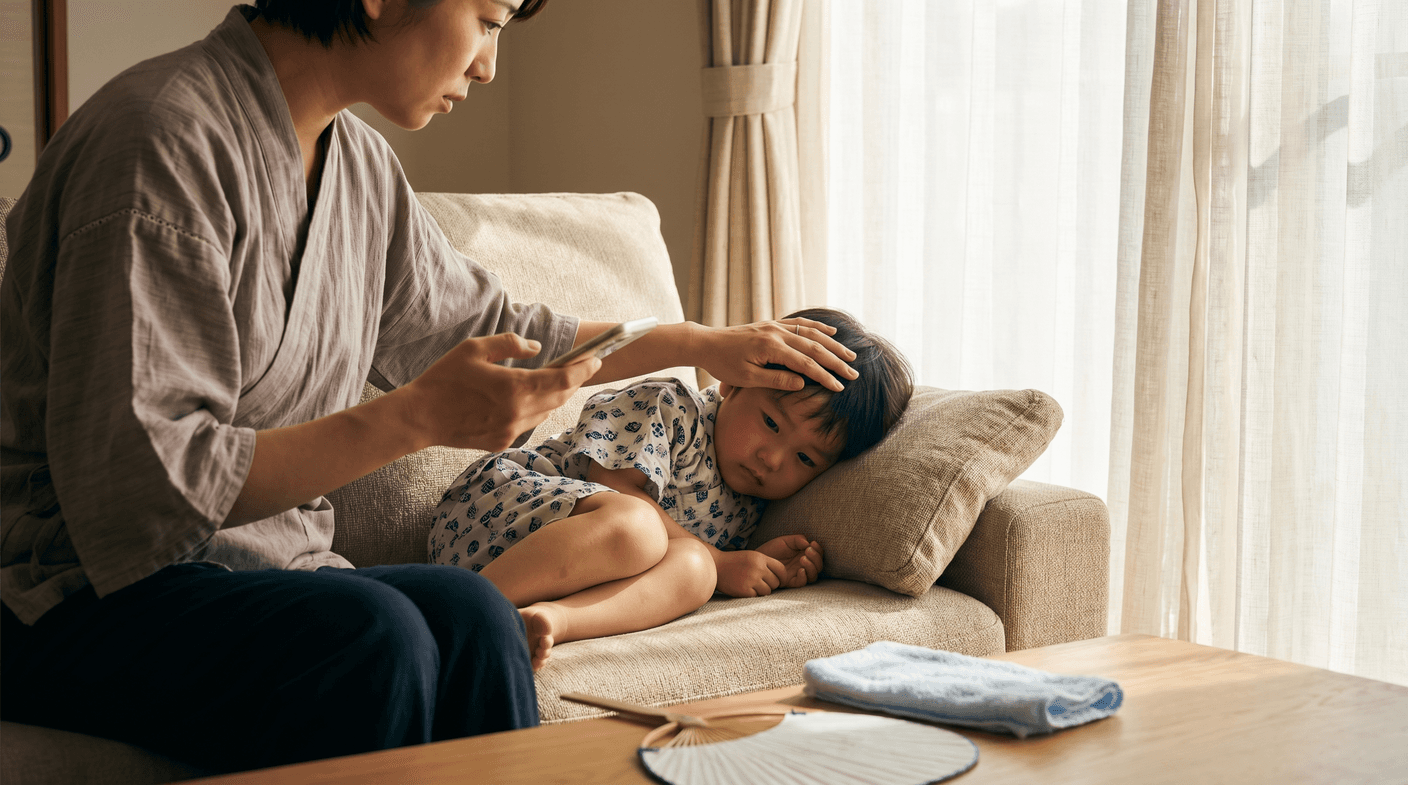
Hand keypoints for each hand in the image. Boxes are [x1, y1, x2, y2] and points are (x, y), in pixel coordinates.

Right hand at [398, 333, 600, 451]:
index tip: (596, 358)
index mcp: (514, 388)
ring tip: (553, 378)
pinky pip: (529, 422)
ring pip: (547, 411)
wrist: (419, 417)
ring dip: (554, 395)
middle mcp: (518, 413)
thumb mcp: (474, 348)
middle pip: (561, 397)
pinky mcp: (501, 441)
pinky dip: (534, 409)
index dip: (584, 369)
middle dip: (573, 380)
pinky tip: (525, 397)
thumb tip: (538, 348)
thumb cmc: (443, 379)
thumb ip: (510, 344)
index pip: (564, 380)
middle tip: (581, 365)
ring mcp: (510, 431)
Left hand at [696, 319, 858, 392]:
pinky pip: (801, 324)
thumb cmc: (724, 364)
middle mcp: (776, 333)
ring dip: (833, 345)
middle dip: (836, 361)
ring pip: (811, 334)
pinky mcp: (772, 324)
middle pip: (814, 347)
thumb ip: (775, 379)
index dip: (825, 376)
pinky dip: (818, 328)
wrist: (707, 343)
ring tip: (851, 355)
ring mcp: (775, 326)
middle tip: (854, 374)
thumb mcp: (746, 378)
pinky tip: (831, 334)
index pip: (806, 364)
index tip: (840, 387)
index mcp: (770, 348)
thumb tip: (802, 383)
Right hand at [713, 549, 787, 597]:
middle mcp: (758, 568)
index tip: (779, 580)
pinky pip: (757, 596)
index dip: (783, 577)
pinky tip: (745, 588)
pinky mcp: (745, 590)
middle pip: (776, 582)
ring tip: (752, 585)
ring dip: (762, 591)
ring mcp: (751, 580)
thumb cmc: (735, 562)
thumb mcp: (752, 557)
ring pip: (767, 591)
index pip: (781, 569)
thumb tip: (782, 578)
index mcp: (760, 558)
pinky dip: (752, 594)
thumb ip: (766, 564)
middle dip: (771, 585)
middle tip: (761, 583)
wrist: (715, 566)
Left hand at [754, 535, 822, 587]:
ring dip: (812, 567)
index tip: (813, 543)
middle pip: (818, 566)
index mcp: (804, 555)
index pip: (818, 555)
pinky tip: (800, 569)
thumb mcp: (785, 541)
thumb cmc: (772, 549)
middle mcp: (803, 565)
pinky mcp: (790, 582)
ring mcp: (797, 574)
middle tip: (808, 550)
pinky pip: (802, 583)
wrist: (758, 558)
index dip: (818, 550)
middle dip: (816, 558)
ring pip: (813, 576)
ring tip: (803, 558)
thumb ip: (798, 540)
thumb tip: (809, 543)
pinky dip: (804, 577)